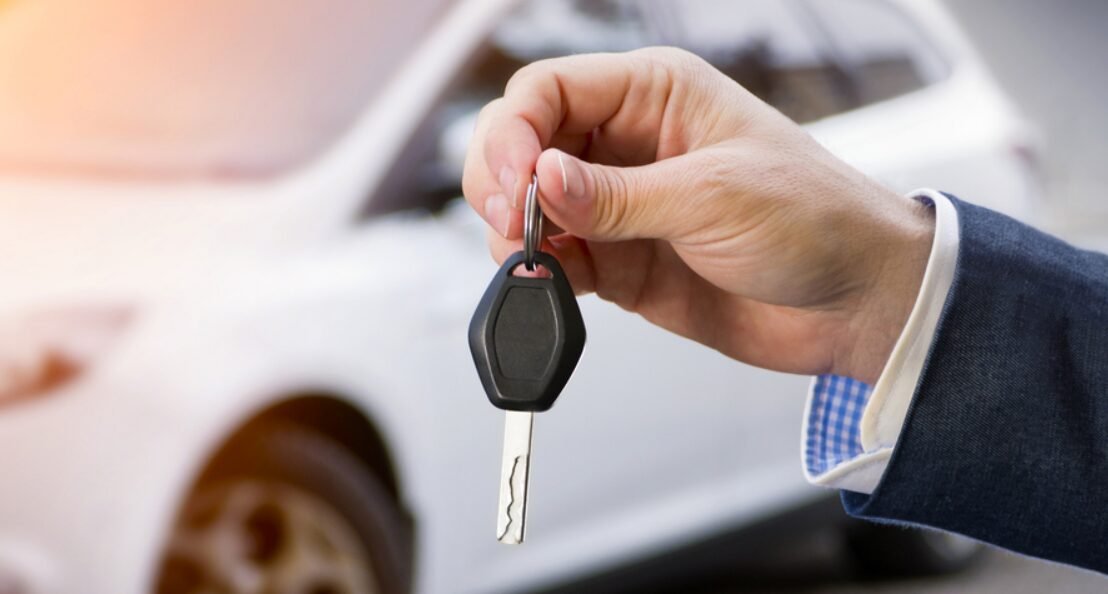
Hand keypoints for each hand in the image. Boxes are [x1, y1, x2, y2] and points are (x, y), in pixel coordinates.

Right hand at [462, 48, 933, 383]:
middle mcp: (628, 144)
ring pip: (530, 204)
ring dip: (513, 231)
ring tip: (531, 257)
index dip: (517, 129)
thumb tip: (541, 180)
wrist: (856, 303)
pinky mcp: (620, 261)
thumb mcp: (715, 195)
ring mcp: (621, 206)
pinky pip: (555, 259)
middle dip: (503, 177)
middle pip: (526, 142)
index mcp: (655, 96)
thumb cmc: (818, 221)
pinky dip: (538, 274)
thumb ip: (618, 195)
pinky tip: (548, 283)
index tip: (516, 179)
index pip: (550, 89)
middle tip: (512, 219)